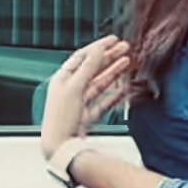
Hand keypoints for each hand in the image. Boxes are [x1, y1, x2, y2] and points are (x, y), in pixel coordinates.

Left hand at [40, 36, 130, 159]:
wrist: (60, 148)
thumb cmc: (60, 119)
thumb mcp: (74, 87)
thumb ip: (88, 68)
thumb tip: (98, 50)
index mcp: (62, 79)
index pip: (82, 57)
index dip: (98, 47)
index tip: (113, 40)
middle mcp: (70, 89)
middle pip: (92, 69)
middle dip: (109, 57)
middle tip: (125, 48)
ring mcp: (80, 103)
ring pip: (99, 83)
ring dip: (114, 72)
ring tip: (127, 62)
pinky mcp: (88, 116)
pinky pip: (104, 101)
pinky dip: (115, 94)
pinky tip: (124, 87)